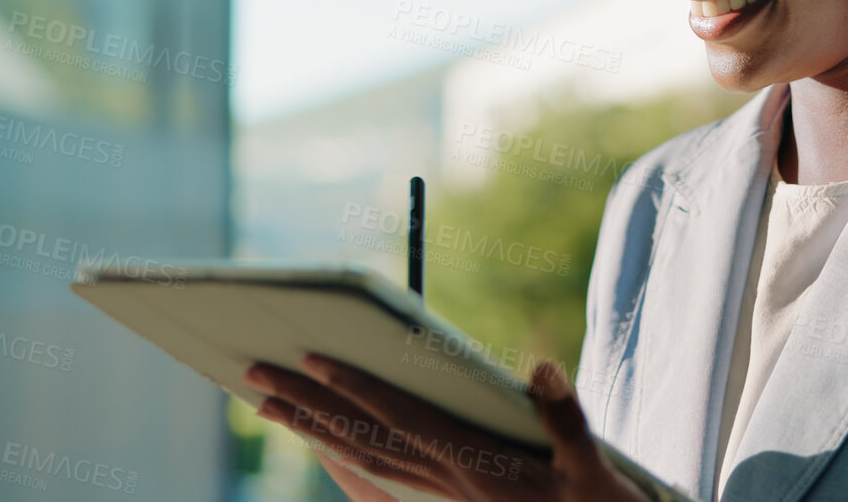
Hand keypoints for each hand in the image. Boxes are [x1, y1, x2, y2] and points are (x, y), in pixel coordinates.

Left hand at [246, 354, 650, 501]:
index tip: (313, 358)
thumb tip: (541, 368)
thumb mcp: (592, 469)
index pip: (402, 420)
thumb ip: (566, 420)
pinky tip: (323, 438)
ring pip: (362, 459)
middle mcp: (448, 483)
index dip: (356, 388)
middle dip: (307, 406)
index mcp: (475, 467)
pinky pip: (381, 474)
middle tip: (255, 373)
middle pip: (362, 440)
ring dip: (312, 429)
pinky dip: (344, 453)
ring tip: (268, 401)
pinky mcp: (451, 498)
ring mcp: (445, 495)